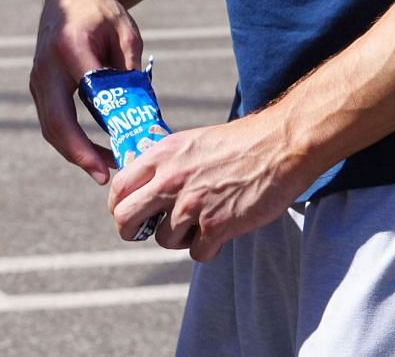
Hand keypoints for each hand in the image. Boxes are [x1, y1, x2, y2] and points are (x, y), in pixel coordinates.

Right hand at [30, 0, 143, 184]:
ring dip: (77, 151)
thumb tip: (138, 114)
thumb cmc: (103, 14)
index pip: (82, 99)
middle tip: (106, 177)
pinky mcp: (40, 86)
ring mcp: (38, 77)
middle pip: (55, 122)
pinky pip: (52, 120)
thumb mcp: (127, 36)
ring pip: (51, 126)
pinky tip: (97, 150)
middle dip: (80, 154)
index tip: (115, 160)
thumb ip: (130, 72)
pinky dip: (72, 140)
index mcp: (70, 49)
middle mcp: (46, 66)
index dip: (94, 133)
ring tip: (108, 166)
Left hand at [106, 111, 312, 259]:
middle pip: (125, 219)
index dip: (118, 205)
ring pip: (164, 240)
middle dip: (132, 231)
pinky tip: (220, 232)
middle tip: (148, 230)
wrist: (276, 148)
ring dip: (179, 238)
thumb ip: (162, 163)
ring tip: (199, 223)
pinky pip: (197, 252)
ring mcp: (192, 205)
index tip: (127, 212)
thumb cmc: (235, 144)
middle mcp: (169, 181)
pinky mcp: (217, 226)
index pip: (118, 189)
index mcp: (159, 157)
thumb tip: (142, 183)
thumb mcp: (187, 142)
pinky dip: (208, 247)